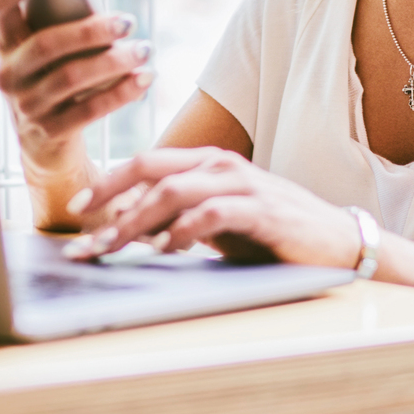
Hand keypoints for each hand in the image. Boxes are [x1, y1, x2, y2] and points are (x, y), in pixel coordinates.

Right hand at [0, 0, 152, 172]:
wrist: (47, 143)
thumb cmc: (56, 79)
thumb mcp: (52, 53)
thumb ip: (65, 27)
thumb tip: (103, 11)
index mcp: (5, 45)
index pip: (0, 8)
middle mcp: (8, 75)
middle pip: (45, 46)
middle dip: (89, 31)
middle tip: (127, 21)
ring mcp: (25, 107)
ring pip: (70, 78)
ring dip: (114, 62)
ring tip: (143, 49)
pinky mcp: (50, 133)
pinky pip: (90, 110)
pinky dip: (121, 93)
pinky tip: (144, 78)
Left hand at [63, 148, 363, 269]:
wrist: (338, 242)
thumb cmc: (271, 234)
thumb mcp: (214, 224)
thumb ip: (174, 218)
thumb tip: (122, 224)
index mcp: (207, 163)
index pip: (146, 163)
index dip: (107, 183)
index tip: (76, 209)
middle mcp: (221, 165)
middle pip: (150, 171)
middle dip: (110, 200)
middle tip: (84, 233)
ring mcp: (242, 184)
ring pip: (173, 192)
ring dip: (136, 222)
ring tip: (112, 247)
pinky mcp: (262, 210)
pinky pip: (212, 213)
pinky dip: (183, 230)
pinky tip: (167, 249)